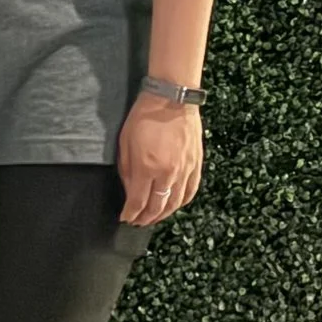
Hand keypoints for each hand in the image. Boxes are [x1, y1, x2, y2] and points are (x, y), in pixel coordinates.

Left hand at [117, 95, 202, 225]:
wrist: (171, 99)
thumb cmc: (144, 116)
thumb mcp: (125, 143)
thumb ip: (127, 171)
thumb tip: (130, 192)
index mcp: (147, 167)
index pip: (138, 202)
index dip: (131, 214)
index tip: (126, 218)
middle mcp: (168, 173)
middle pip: (157, 207)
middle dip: (146, 218)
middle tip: (138, 222)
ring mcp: (185, 170)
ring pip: (176, 203)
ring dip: (164, 214)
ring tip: (155, 217)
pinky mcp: (196, 164)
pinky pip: (191, 191)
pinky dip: (182, 202)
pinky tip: (175, 205)